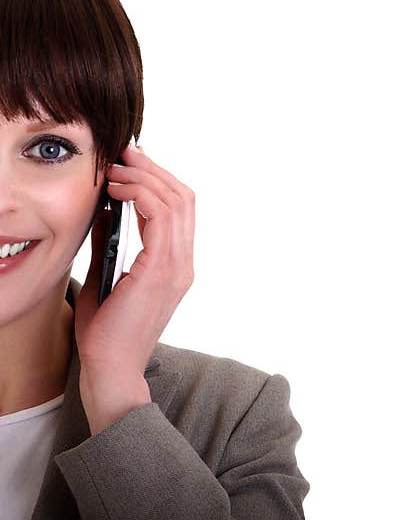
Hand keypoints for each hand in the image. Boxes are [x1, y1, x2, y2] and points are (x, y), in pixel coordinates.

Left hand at [75, 142, 194, 433]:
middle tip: (125, 152)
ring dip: (145, 177)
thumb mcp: (107, 276)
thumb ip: (111, 244)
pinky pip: (161, 218)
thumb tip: (106, 210)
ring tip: (117, 167)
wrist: (111, 367)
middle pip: (184, 198)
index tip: (129, 163)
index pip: (180, 209)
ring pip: (176, 202)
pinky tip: (117, 191)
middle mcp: (183, 263)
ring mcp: (177, 267)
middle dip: (154, 169)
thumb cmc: (107, 332)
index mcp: (175, 265)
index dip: (158, 179)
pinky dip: (140, 196)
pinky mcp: (162, 271)